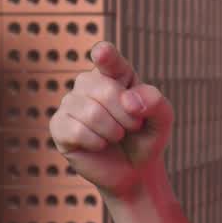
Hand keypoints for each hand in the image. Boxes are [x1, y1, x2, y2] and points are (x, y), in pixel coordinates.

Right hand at [49, 41, 174, 201]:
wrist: (134, 169)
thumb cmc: (147, 137)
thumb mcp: (162, 119)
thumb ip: (155, 102)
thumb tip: (129, 99)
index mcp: (115, 74)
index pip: (107, 58)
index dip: (105, 55)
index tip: (102, 52)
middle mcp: (89, 83)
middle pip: (103, 88)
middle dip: (126, 114)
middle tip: (133, 127)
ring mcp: (70, 104)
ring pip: (90, 111)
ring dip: (113, 130)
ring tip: (117, 136)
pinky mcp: (59, 126)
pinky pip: (75, 130)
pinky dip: (96, 142)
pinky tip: (100, 144)